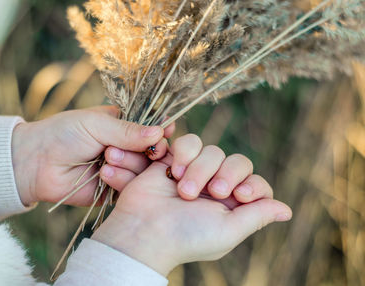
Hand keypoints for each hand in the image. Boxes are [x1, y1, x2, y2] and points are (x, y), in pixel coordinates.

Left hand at [11, 106, 173, 205]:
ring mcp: (122, 169)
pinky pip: (131, 187)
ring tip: (108, 157)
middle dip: (149, 149)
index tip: (168, 130)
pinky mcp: (115, 189)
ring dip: (131, 163)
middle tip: (147, 149)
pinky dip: (123, 180)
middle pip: (153, 150)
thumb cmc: (63, 134)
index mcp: (122, 126)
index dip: (161, 130)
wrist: (35, 164)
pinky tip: (105, 174)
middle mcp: (126, 148)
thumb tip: (160, 132)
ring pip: (144, 169)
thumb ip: (128, 130)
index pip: (151, 128)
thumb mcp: (95, 124)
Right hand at [94, 134, 291, 275]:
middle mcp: (216, 186)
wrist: (144, 230)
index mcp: (232, 206)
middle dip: (224, 175)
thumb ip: (257, 216)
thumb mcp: (228, 232)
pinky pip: (191, 142)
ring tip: (183, 189)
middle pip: (237, 162)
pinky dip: (185, 153)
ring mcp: (196, 171)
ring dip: (200, 169)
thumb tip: (286, 210)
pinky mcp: (175, 159)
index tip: (239, 195)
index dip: (252, 184)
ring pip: (213, 151)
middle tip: (209, 192)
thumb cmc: (186, 236)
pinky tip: (172, 172)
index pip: (256, 184)